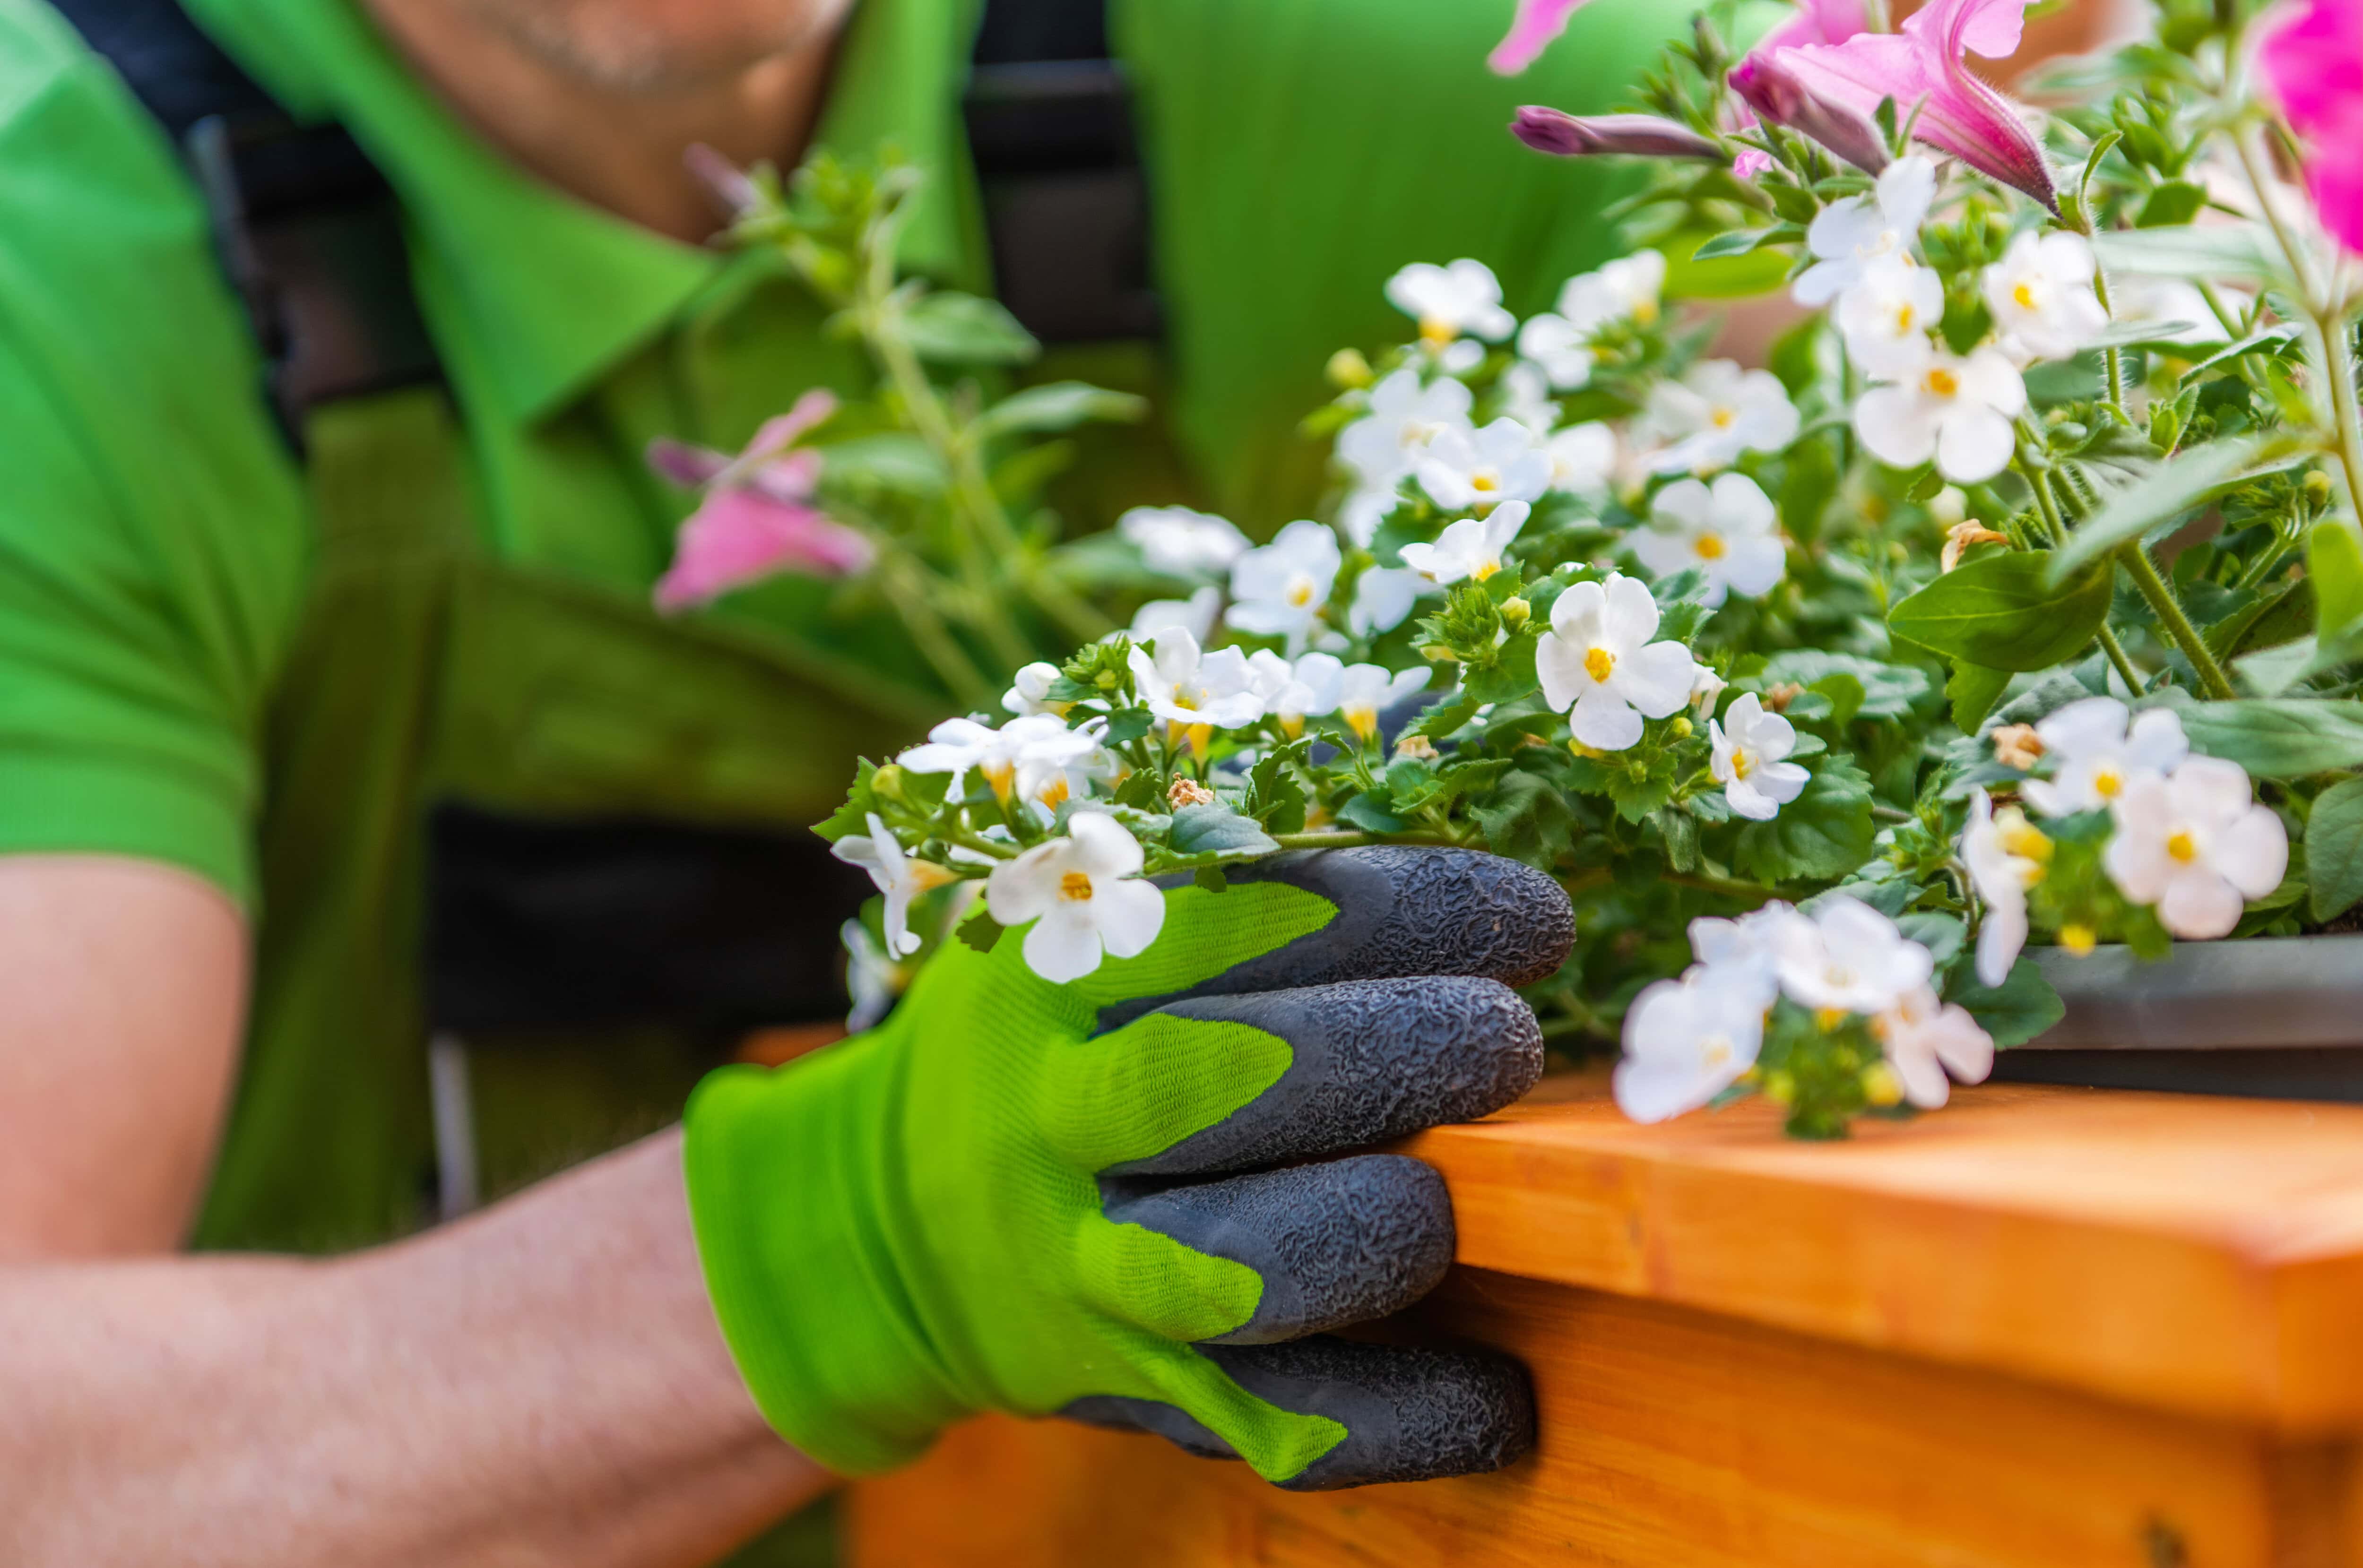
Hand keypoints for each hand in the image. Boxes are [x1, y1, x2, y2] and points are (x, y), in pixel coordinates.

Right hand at [684, 846, 1571, 1489]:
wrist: (891, 1225)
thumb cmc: (1062, 1030)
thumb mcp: (1100, 902)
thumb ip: (1255, 819)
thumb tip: (1437, 705)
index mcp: (1055, 964)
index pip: (1242, 910)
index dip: (1415, 905)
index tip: (1533, 914)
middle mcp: (1050, 1115)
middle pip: (1231, 1080)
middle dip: (1408, 1049)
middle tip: (1510, 1037)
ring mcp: (1081, 1267)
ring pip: (1242, 1268)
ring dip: (1388, 1225)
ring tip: (1478, 1191)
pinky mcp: (1129, 1392)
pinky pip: (1277, 1421)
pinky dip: (1404, 1413)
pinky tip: (1500, 1386)